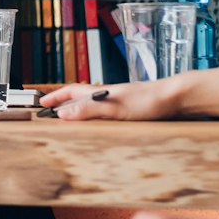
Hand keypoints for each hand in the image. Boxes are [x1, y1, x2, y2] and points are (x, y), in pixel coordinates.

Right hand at [38, 80, 181, 120]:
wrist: (177, 98)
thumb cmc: (148, 102)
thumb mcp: (115, 108)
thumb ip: (89, 111)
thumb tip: (63, 114)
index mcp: (101, 93)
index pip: (71, 92)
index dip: (56, 97)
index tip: (41, 103)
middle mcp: (108, 95)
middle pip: (80, 97)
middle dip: (64, 103)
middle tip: (51, 112)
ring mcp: (120, 101)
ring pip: (94, 105)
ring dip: (80, 110)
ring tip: (72, 120)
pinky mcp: (132, 109)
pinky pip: (107, 112)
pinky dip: (98, 117)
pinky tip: (103, 125)